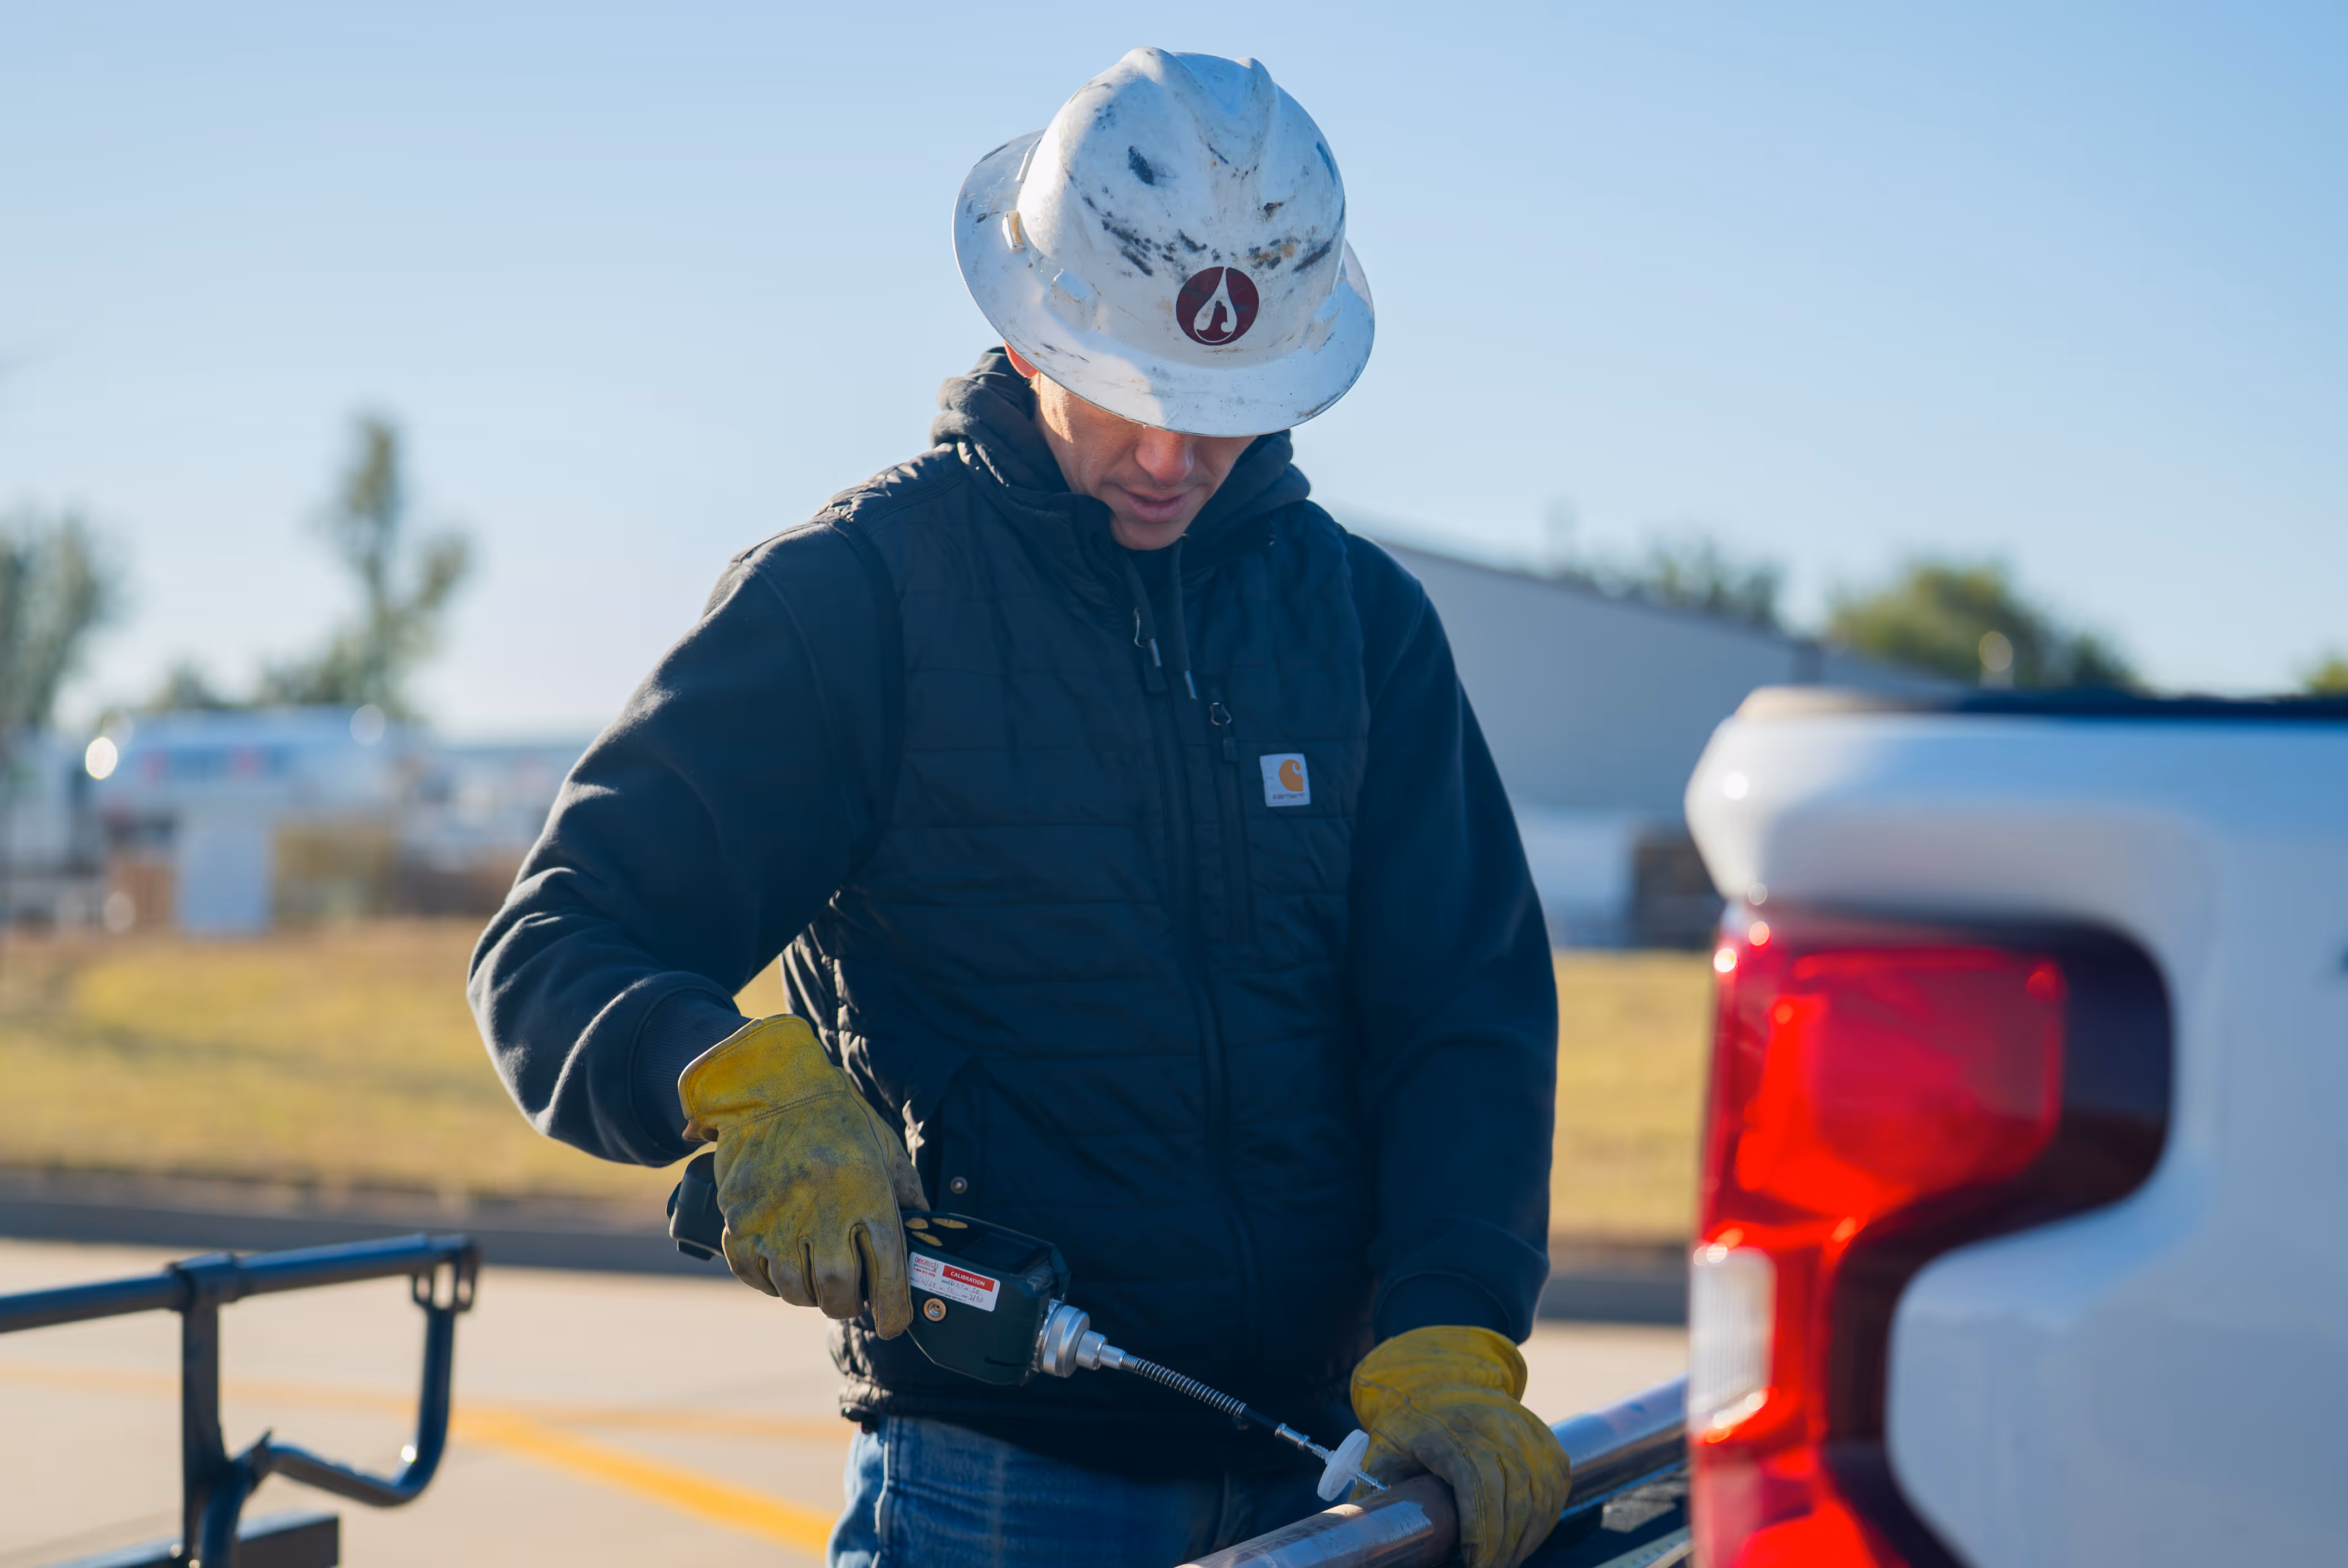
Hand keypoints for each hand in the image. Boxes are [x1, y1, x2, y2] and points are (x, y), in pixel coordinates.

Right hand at [678, 1015, 928, 1335]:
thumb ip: (907, 1195)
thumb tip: (925, 1235)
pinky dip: (769, 1282)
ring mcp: (774, 1219)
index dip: (894, 1308)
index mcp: (866, 1193)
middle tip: (851, 1299)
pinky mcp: (739, 1221)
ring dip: (808, 1295)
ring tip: (816, 1279)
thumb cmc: (836, 1121)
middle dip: (847, 1306)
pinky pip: (753, 1275)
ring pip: (794, 1290)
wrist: (772, 1090)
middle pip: (836, 1291)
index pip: (887, 1271)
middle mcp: (821, 1212)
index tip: (894, 1324)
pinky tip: (782, 1269)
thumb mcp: (884, 1151)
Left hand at [1351, 1325, 1571, 1567]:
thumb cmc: (1408, 1428)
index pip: (1474, 1480)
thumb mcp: (1381, 1452)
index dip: (1479, 1528)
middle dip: (1503, 1545)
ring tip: (1504, 1561)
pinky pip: (1554, 1485)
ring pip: (1538, 1493)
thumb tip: (1360, 1539)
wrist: (1442, 1381)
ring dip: (1526, 1538)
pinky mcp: (1544, 1438)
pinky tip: (1525, 1539)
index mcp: (1446, 1430)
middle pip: (1511, 1493)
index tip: (1474, 1564)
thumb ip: (1374, 1494)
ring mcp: (1523, 1429)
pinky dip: (1544, 1519)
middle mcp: (1492, 1424)